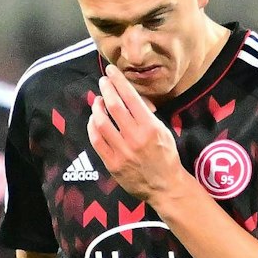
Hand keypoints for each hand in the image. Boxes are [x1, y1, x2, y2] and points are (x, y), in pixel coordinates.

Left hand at [88, 63, 185, 201]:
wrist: (165, 186)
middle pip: (114, 106)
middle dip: (106, 89)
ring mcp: (121, 151)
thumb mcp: (163, 130)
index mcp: (150, 126)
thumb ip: (148, 114)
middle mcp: (134, 137)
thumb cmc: (165, 156)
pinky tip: (93, 120)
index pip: (130, 97)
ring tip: (97, 101)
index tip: (110, 71)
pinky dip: (92, 127)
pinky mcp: (112, 164)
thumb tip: (133, 97)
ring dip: (96, 108)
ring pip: (101, 123)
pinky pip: (96, 141)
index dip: (118, 81)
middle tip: (102, 82)